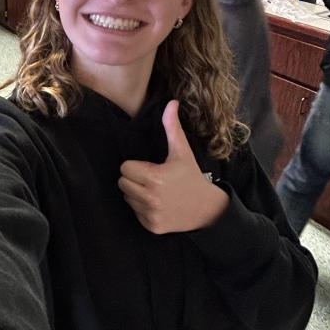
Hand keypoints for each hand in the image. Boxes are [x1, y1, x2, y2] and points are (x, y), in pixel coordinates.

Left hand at [118, 100, 228, 233]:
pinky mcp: (151, 226)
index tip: (150, 168)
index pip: (125, 168)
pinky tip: (158, 204)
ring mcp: (151, 214)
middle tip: (152, 179)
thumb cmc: (191, 176)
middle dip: (134, 179)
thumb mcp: (182, 151)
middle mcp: (151, 198)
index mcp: (155, 177)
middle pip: (122, 183)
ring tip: (155, 191)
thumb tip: (172, 102)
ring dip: (136, 194)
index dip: (136, 166)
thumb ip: (172, 127)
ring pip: (127, 198)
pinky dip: (143, 209)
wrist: (206, 208)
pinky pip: (134, 213)